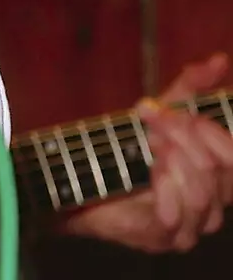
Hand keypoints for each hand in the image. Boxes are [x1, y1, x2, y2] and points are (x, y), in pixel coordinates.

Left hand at [61, 53, 232, 251]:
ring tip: (148, 145)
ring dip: (172, 159)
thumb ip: (190, 88)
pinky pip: (177, 215)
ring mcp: (191, 226)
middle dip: (183, 137)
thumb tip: (219, 59)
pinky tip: (150, 172)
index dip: (211, 132)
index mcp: (218, 178)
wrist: (80, 178)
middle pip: (217, 170)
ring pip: (202, 192)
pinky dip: (164, 187)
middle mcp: (213, 205)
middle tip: (152, 121)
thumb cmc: (125, 146)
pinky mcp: (164, 238)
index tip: (176, 113)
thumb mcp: (159, 111)